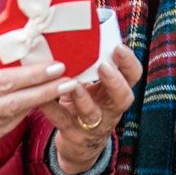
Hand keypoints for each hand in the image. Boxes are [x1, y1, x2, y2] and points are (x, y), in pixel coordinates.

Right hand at [0, 62, 67, 166]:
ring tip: (57, 90)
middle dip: (44, 90)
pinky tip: (32, 107)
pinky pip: (3, 131)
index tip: (54, 66)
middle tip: (67, 80)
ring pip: (11, 118)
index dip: (30, 75)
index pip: (0, 81)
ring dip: (36, 104)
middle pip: (12, 101)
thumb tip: (6, 59)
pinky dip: (19, 118)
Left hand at [40, 45, 141, 174]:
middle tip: (103, 66)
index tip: (118, 48)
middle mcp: (110, 109)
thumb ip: (90, 65)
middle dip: (115, 81)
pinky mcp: (73, 134)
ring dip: (84, 97)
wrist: (79, 145)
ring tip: (74, 84)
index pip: (133, 76)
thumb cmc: (86, 104)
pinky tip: (42, 99)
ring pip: (93, 113)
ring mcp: (93, 124)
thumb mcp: (94, 86)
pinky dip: (52, 109)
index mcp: (116, 92)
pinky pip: (62, 121)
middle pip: (123, 97)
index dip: (129, 63)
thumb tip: (80, 29)